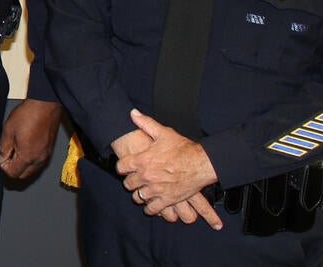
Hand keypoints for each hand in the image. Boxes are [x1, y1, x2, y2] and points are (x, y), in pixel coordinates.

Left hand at [0, 99, 61, 179]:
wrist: (45, 105)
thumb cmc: (29, 115)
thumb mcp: (8, 131)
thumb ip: (3, 148)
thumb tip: (1, 158)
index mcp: (28, 157)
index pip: (12, 173)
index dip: (4, 166)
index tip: (2, 156)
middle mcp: (39, 160)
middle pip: (23, 175)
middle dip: (13, 168)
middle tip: (8, 154)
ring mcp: (46, 155)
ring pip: (32, 169)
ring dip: (23, 164)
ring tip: (17, 148)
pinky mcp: (50, 150)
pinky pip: (39, 162)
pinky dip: (31, 159)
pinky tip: (26, 146)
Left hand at [117, 110, 219, 227]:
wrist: (202, 163)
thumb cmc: (183, 148)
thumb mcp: (164, 133)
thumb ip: (145, 123)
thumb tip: (133, 113)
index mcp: (143, 160)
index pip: (120, 167)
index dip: (122, 166)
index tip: (127, 167)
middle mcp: (147, 176)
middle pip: (128, 184)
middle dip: (131, 180)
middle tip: (136, 178)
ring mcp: (156, 189)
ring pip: (138, 197)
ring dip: (139, 193)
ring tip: (144, 189)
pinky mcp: (167, 199)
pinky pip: (152, 209)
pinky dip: (150, 207)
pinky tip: (152, 202)